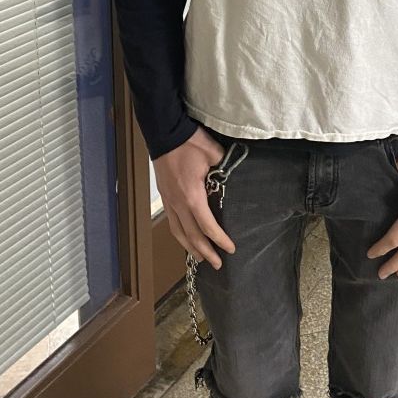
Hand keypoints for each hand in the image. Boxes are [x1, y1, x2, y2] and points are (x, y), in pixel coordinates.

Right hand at [154, 127, 235, 269]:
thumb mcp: (213, 153)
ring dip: (190, 247)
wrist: (165, 133)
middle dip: (205, 251)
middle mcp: (178, 203)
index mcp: (192, 196)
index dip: (220, 239)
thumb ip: (224, 169)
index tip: (230, 249)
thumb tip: (233, 176)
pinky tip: (186, 237)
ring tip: (201, 257)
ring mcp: (169, 200)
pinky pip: (171, 221)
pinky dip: (180, 234)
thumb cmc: (190, 143)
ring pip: (178, 231)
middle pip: (192, 235)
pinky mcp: (164, 196)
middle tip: (218, 264)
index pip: (207, 225)